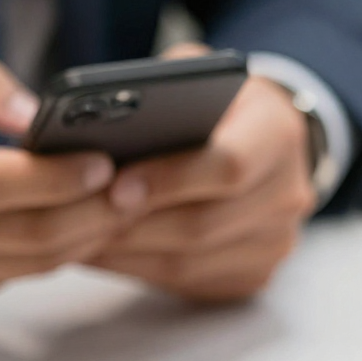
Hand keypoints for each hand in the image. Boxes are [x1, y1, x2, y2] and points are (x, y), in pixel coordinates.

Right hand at [0, 55, 117, 307]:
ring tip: (130, 198)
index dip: (54, 176)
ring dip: (91, 233)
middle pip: (28, 233)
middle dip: (95, 211)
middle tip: (140, 183)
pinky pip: (23, 273)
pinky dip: (66, 248)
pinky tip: (94, 218)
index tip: (106, 160)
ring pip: (36, 261)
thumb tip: (36, 115)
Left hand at [91, 60, 315, 301]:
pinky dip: (137, 269)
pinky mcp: (257, 273)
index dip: (170, 178)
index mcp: (278, 134)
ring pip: (190, 261)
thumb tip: (95, 126)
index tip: (115, 184)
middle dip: (134, 223)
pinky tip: (101, 251)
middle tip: (77, 218)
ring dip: (126, 252)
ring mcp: (277, 240)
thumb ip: (160, 94)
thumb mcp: (194, 78)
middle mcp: (288, 193)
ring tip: (73, 236)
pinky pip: (188, 282)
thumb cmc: (217, 107)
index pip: (230, 165)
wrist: (266, 146)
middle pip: (205, 222)